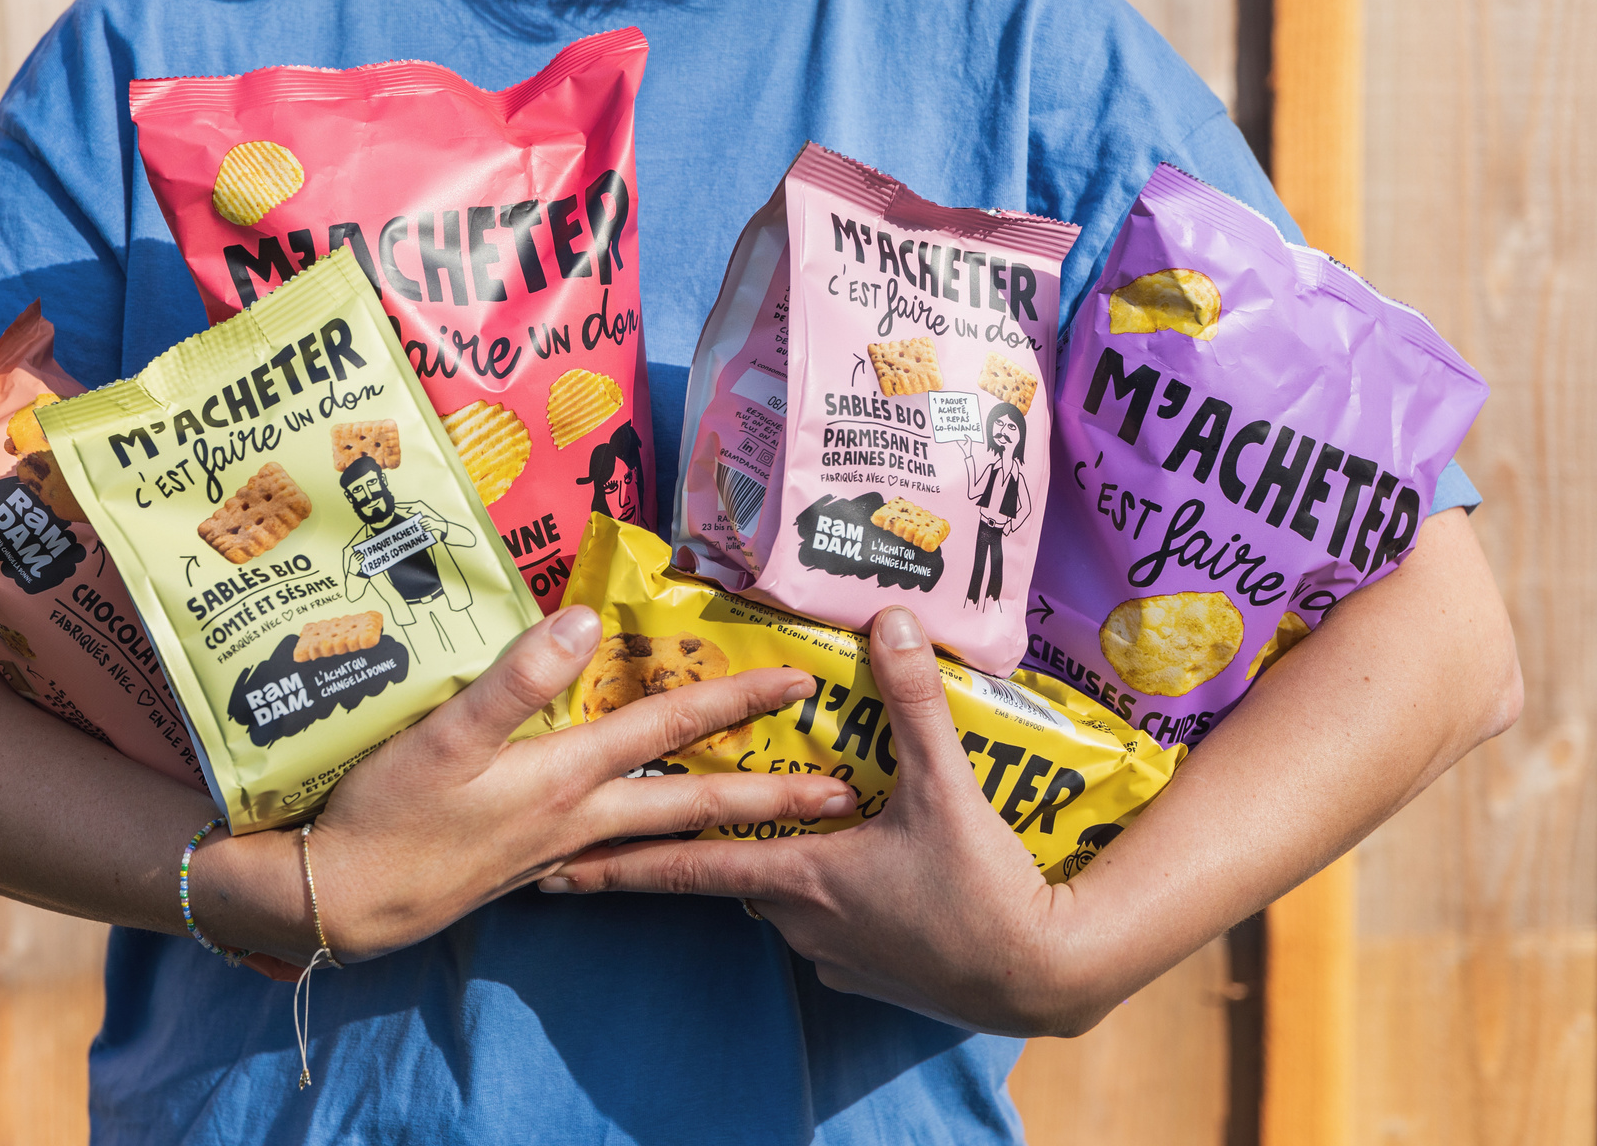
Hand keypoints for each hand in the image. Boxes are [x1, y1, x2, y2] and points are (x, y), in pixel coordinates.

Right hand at [191, 607, 853, 964]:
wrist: (345, 900)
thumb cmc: (389, 815)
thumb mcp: (443, 738)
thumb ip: (512, 681)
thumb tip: (580, 621)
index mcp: (567, 777)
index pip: (670, 729)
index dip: (734, 701)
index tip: (801, 686)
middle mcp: (580, 817)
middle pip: (693, 804)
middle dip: (768, 795)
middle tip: (840, 795)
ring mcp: (561, 848)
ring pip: (662, 832)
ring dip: (721, 821)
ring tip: (770, 816)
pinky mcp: (535, 864)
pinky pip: (621, 850)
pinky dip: (658, 843)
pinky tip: (654, 838)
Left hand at [540, 607, 1093, 1036]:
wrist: (1043, 977)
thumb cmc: (986, 889)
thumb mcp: (947, 786)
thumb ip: (911, 701)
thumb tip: (888, 619)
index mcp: (801, 874)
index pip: (685, 864)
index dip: (617, 865)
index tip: (552, 869)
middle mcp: (801, 921)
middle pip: (731, 872)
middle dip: (702, 842)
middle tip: (663, 818)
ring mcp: (835, 955)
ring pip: (780, 897)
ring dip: (776, 865)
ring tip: (790, 829)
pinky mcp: (870, 975)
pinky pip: (826, 926)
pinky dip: (828, 897)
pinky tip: (860, 874)